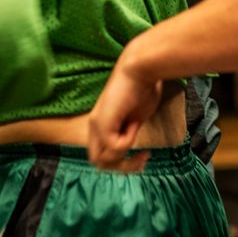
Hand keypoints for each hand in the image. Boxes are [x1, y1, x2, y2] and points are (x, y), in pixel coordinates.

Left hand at [87, 55, 163, 172]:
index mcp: (100, 125)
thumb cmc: (142, 88)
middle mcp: (94, 126)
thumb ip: (128, 132)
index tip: (143, 156)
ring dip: (125, 157)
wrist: (140, 69)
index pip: (101, 156)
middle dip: (121, 167)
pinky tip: (134, 124)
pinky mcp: (101, 122)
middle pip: (98, 163)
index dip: (122, 162)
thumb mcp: (135, 117)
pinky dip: (128, 141)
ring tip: (139, 142)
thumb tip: (129, 146)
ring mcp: (96, 125)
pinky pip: (114, 147)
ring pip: (102, 161)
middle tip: (141, 160)